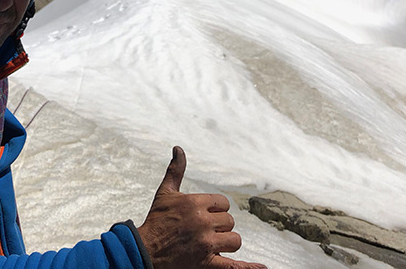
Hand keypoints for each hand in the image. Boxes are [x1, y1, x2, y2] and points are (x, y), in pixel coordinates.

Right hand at [137, 146, 267, 268]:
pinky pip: (234, 266)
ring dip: (226, 243)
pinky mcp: (206, 263)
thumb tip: (178, 148)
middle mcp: (202, 221)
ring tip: (212, 245)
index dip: (216, 210)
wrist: (144, 251)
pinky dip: (249, 268)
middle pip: (229, 221)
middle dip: (219, 227)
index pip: (223, 203)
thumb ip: (176, 170)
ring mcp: (205, 243)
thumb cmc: (156, 221)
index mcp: (195, 203)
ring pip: (234, 240)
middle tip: (202, 232)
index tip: (204, 217)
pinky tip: (262, 267)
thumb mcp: (165, 193)